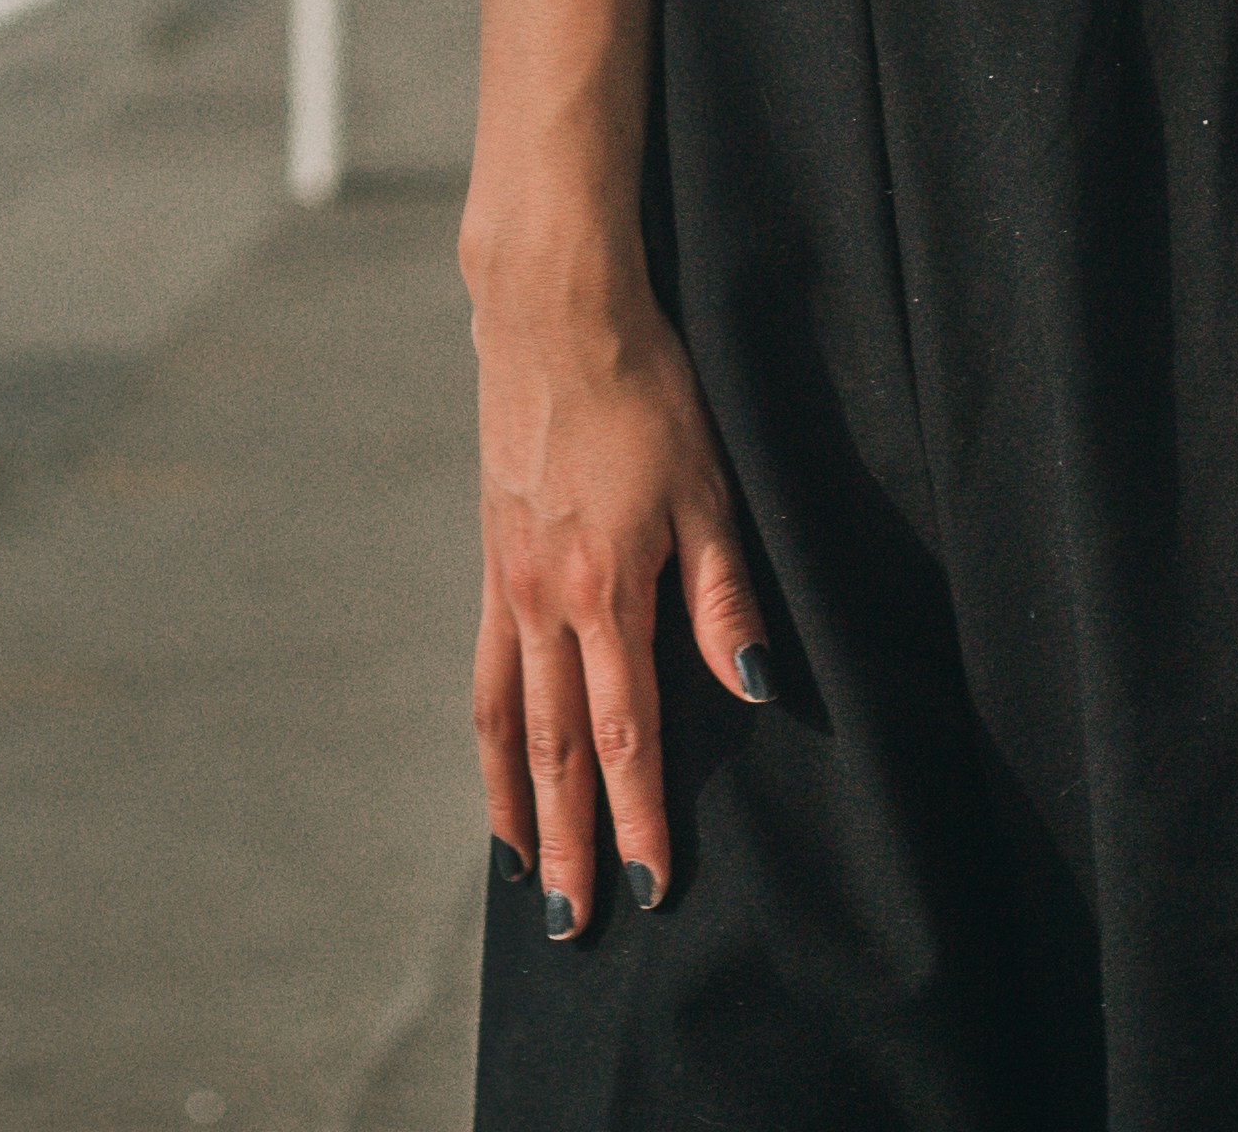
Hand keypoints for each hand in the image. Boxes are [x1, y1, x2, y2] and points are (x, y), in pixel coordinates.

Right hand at [471, 261, 769, 939]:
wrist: (553, 312)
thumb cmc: (644, 387)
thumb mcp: (706, 485)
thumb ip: (722, 592)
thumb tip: (750, 686)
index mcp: (606, 590)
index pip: (625, 735)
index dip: (639, 818)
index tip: (647, 888)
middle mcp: (545, 601)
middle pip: (554, 750)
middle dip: (570, 843)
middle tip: (573, 925)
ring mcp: (508, 581)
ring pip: (506, 720)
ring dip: (515, 805)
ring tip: (525, 872)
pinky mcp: (493, 557)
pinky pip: (487, 668)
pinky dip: (491, 734)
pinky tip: (501, 760)